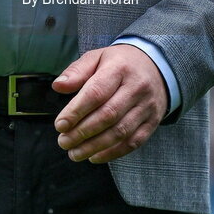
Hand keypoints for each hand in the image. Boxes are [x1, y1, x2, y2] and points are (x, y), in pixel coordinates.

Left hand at [52, 44, 167, 163]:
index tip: (60, 125)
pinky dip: (112, 153)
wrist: (156, 65)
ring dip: (94, 146)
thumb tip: (58, 86)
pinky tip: (95, 156)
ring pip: (120, 132)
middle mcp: (136, 87)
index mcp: (119, 68)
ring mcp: (147, 106)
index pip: (96, 92)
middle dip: (82, 132)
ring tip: (74, 153)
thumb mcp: (97, 57)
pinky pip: (133, 142)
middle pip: (108, 115)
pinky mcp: (153, 121)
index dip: (76, 111)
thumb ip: (77, 71)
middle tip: (63, 142)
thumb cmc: (119, 63)